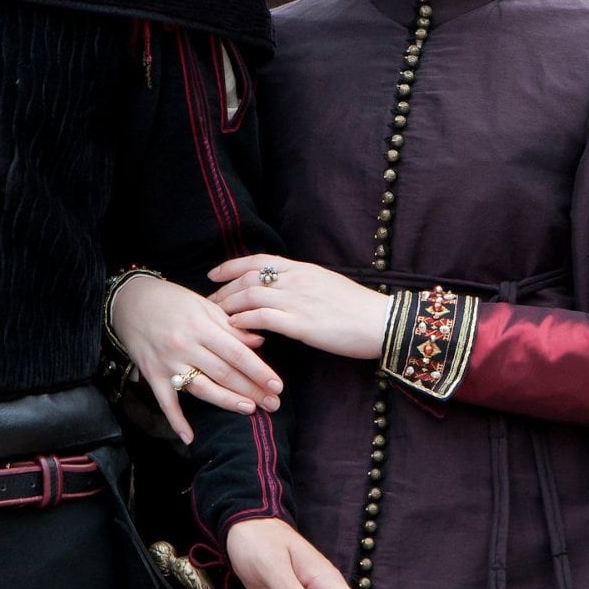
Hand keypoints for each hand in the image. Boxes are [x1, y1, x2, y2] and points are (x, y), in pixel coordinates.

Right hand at [109, 273, 278, 444]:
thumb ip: (230, 325)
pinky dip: (176, 420)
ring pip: (200, 387)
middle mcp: (185, 345)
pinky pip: (165, 401)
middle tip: (273, 404)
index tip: (277, 385)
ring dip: (225, 401)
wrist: (130, 301)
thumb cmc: (171, 300)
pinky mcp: (151, 374)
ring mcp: (167, 362)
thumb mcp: (203, 305)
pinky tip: (190, 437)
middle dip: (251, 390)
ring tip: (249, 410)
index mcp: (201, 325)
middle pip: (223, 373)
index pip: (237, 353)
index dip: (259, 370)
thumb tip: (259, 342)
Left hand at [208, 256, 390, 361]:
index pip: (259, 260)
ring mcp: (299, 301)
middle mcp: (297, 280)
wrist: (381, 322)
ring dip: (229, 307)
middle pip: (249, 279)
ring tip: (215, 318)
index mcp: (303, 269)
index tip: (213, 274)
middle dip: (224, 290)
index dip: (231, 266)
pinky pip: (264, 318)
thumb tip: (283, 288)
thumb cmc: (358, 308)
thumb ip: (303, 284)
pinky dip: (245, 321)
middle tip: (208, 303)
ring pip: (251, 297)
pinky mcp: (302, 324)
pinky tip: (234, 328)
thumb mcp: (328, 285)